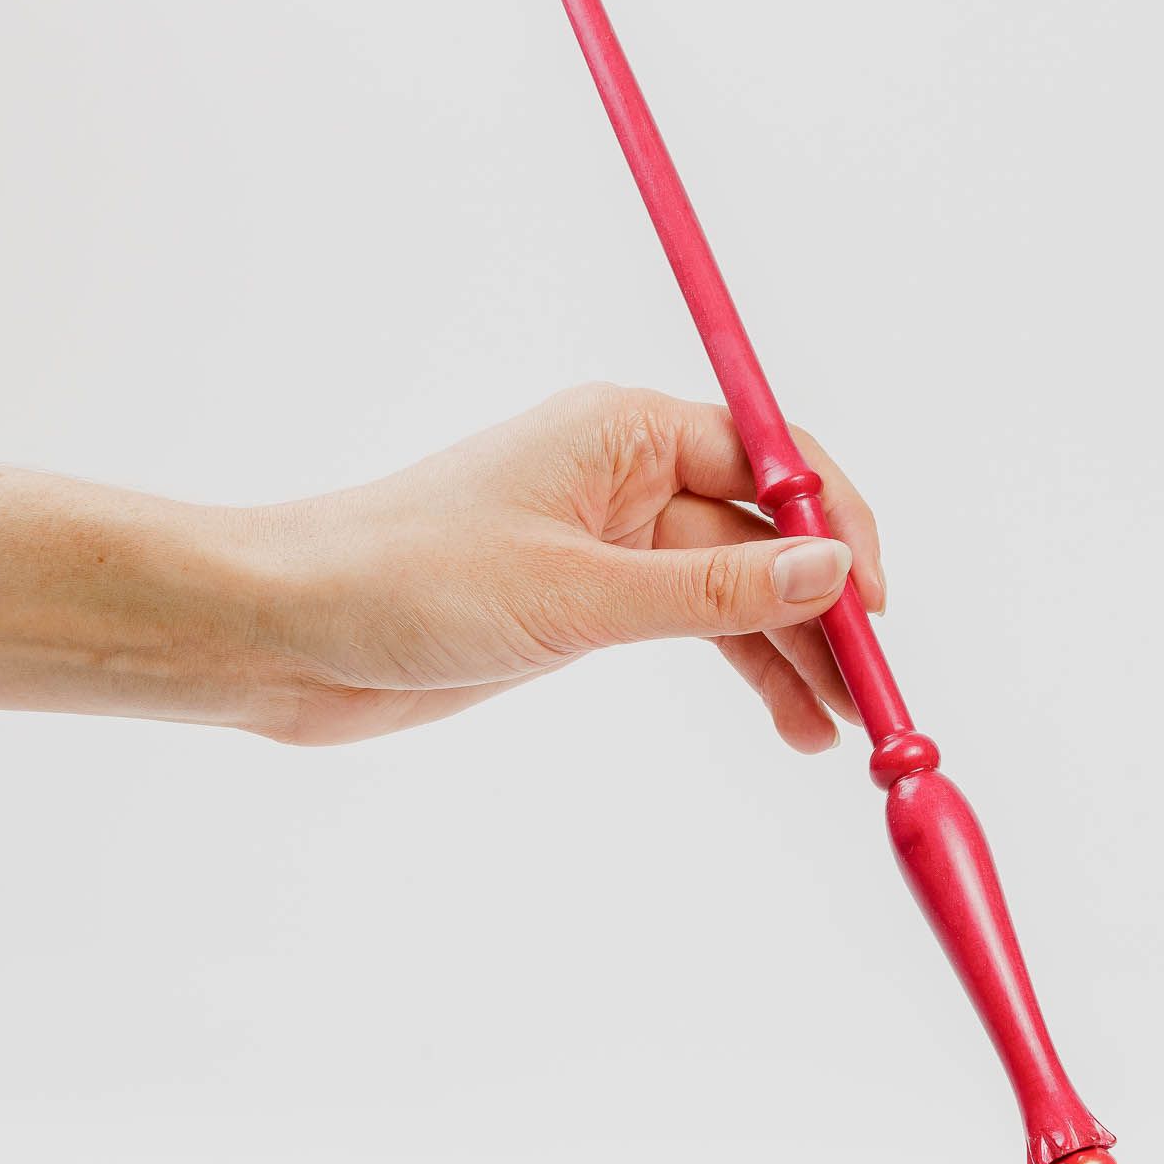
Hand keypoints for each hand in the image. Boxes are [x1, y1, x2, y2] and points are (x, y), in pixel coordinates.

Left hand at [247, 384, 884, 746]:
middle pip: (761, 533)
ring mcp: (607, 541)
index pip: (769, 460)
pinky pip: (689, 627)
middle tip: (870, 691)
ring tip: (834, 732)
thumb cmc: (406, 579)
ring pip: (733, 591)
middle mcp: (625, 475)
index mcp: (623, 431)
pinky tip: (785, 721)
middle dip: (822, 607)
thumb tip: (831, 571)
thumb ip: (712, 594)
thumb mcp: (576, 595)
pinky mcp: (584, 602)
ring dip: (786, 653)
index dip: (836, 526)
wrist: (287, 632)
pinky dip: (738, 670)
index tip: (876, 602)